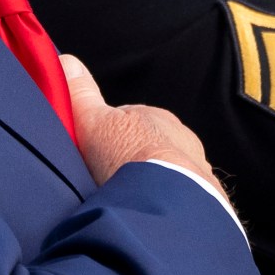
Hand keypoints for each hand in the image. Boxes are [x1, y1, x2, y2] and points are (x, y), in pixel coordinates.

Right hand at [61, 54, 220, 197]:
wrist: (167, 204)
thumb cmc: (129, 159)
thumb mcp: (93, 123)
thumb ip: (80, 94)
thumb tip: (67, 60)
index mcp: (156, 117)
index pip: (129, 120)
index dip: (108, 135)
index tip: (94, 153)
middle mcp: (182, 139)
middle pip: (150, 146)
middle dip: (133, 161)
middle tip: (109, 181)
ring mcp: (198, 170)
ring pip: (169, 172)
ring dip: (152, 184)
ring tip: (130, 202)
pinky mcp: (207, 200)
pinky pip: (184, 198)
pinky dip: (169, 204)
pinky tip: (151, 215)